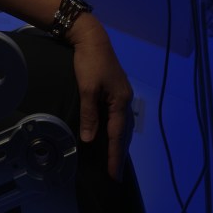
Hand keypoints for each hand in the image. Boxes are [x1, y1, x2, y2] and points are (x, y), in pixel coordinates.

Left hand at [68, 14, 133, 179]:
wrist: (92, 38)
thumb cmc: (89, 63)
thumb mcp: (87, 89)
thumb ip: (90, 115)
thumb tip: (90, 140)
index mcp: (120, 101)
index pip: (117, 135)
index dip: (114, 156)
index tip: (114, 175)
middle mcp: (125, 99)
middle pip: (123, 133)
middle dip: (119, 154)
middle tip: (116, 175)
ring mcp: (122, 94)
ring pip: (122, 125)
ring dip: (118, 143)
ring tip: (114, 160)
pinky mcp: (116, 90)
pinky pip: (118, 117)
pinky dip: (115, 130)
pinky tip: (111, 135)